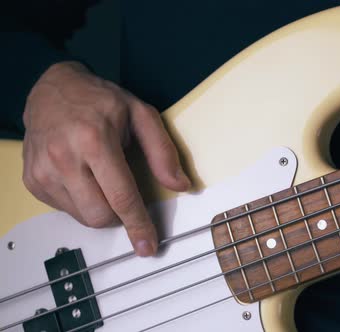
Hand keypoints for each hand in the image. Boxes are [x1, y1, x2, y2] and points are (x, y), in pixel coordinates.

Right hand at [23, 61, 190, 255]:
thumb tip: (180, 185)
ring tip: (102, 177)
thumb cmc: (100, 101)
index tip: (148, 245)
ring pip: (82, 217)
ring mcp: (43, 172)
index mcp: (94, 140)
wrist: (52, 89)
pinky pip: (65, 210)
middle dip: (120, 215)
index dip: (138, 225)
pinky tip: (83, 177)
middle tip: (125, 192)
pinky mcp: (32, 181)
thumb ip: (162, 152)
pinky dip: (82, 202)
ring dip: (101, 208)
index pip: (121, 197)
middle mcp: (64, 158)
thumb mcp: (141, 114)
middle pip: (100, 216)